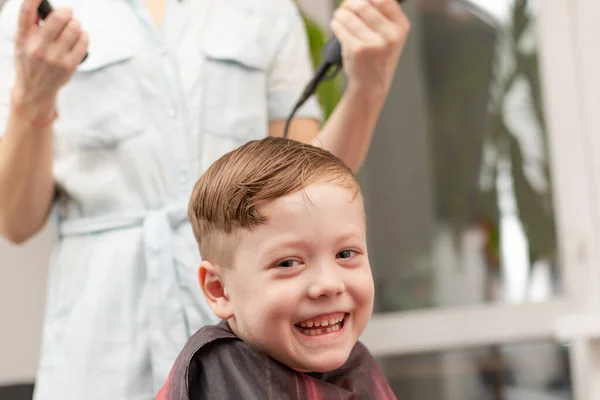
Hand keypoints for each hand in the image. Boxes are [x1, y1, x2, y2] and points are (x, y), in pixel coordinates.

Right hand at [12, 0, 87, 119]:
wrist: (35, 89)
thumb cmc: (30, 61)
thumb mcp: (22, 42)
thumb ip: (30, 25)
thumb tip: (45, 5)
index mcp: (23, 37)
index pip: (26, 11)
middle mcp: (38, 47)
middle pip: (59, 18)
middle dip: (67, 12)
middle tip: (68, 13)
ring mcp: (55, 57)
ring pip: (74, 28)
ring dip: (76, 24)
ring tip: (74, 26)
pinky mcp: (69, 65)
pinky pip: (83, 42)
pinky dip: (84, 35)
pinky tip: (81, 35)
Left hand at [331, 0, 409, 96]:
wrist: (372, 84)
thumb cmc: (378, 57)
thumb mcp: (390, 36)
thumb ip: (381, 15)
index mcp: (401, 28)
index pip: (384, 0)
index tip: (360, 1)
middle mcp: (390, 35)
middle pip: (363, 4)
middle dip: (349, 3)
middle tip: (345, 7)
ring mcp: (374, 43)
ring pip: (349, 16)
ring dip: (340, 14)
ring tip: (339, 16)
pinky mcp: (357, 50)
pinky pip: (340, 28)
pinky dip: (336, 24)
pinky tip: (337, 26)